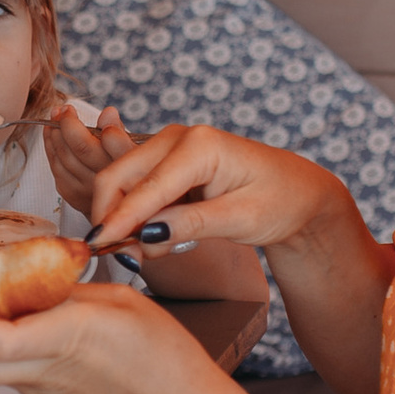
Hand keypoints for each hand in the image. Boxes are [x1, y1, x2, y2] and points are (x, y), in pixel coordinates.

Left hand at [40, 98, 140, 227]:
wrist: (120, 206)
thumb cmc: (128, 173)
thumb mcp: (134, 150)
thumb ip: (120, 132)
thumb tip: (108, 112)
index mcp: (120, 166)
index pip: (88, 145)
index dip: (73, 125)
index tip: (70, 109)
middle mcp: (103, 181)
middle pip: (73, 150)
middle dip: (62, 125)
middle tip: (59, 109)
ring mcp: (86, 191)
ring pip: (61, 159)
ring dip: (53, 135)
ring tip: (54, 117)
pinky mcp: (73, 196)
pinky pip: (56, 169)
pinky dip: (51, 150)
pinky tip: (51, 135)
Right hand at [82, 119, 349, 258]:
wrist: (297, 193)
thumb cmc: (280, 201)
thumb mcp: (241, 219)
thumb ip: (191, 224)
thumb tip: (146, 235)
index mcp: (200, 145)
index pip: (145, 186)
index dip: (118, 219)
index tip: (97, 246)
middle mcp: (177, 138)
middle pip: (119, 175)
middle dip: (112, 217)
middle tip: (120, 255)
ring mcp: (169, 147)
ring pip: (122, 182)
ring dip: (123, 218)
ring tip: (146, 252)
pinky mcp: (167, 163)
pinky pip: (137, 188)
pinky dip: (136, 215)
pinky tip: (155, 239)